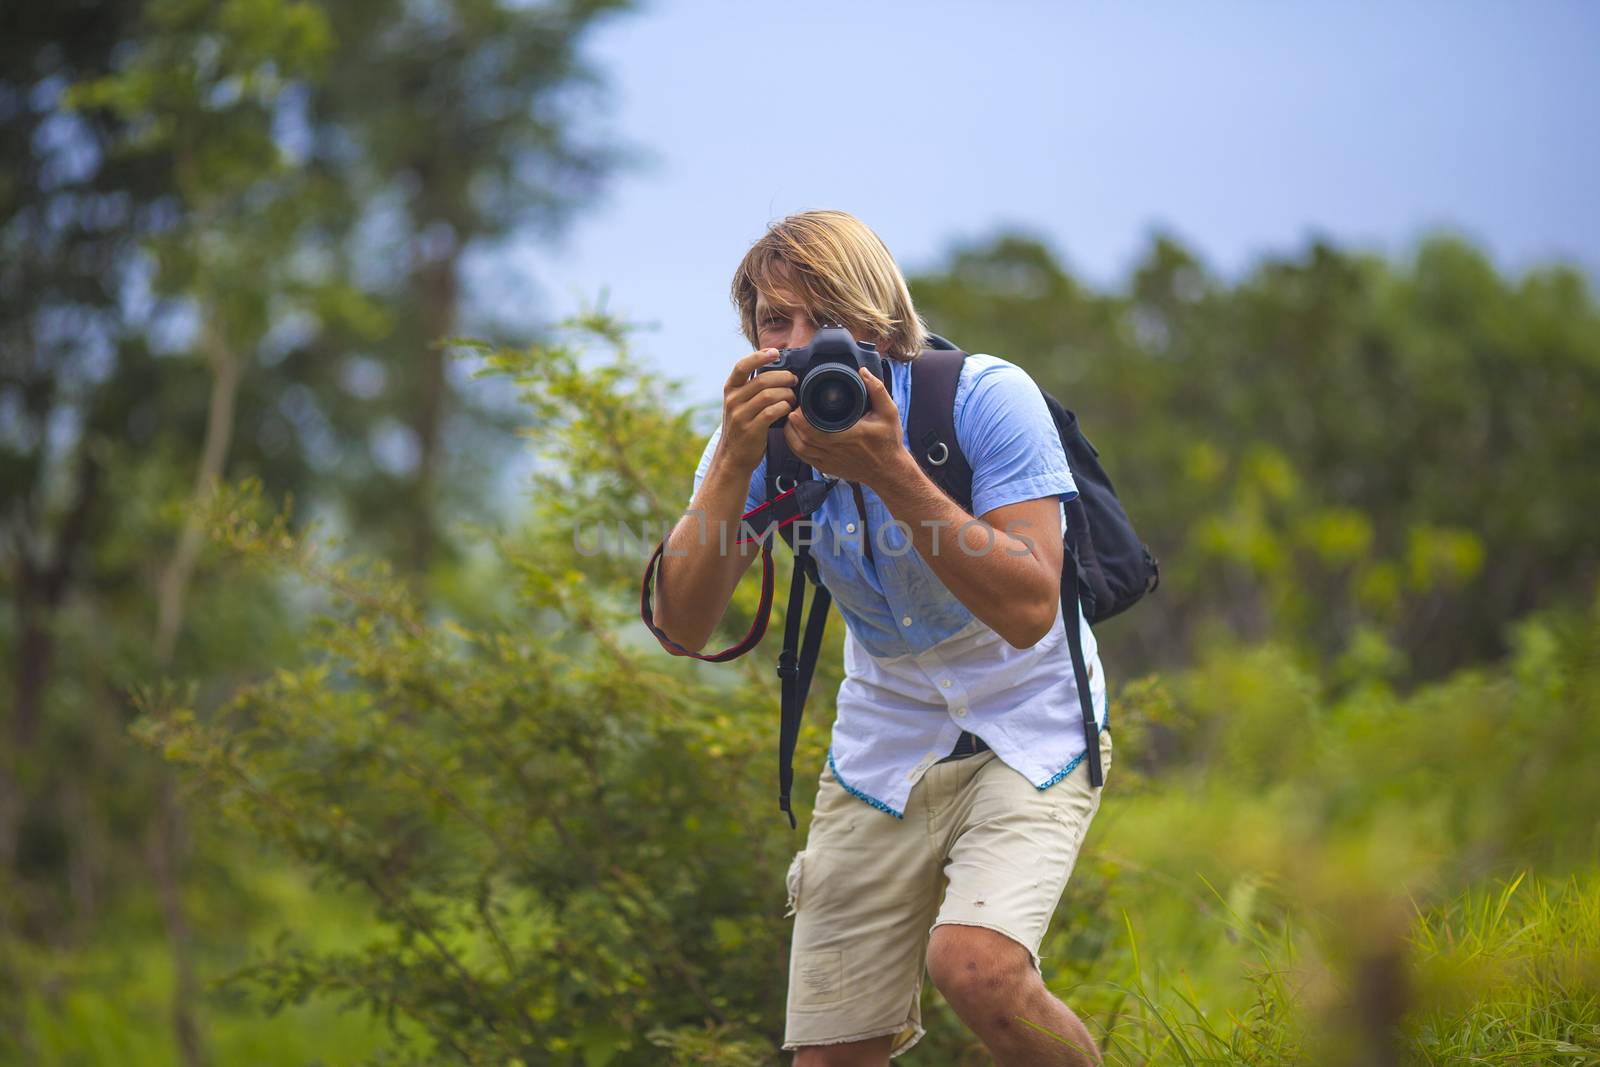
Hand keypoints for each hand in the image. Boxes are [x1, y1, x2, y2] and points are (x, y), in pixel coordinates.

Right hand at [717, 349, 795, 473]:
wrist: (732, 457)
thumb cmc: (743, 426)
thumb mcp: (740, 403)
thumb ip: (752, 387)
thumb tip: (778, 369)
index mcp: (730, 389)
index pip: (742, 366)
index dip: (759, 356)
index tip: (775, 352)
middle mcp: (732, 400)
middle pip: (762, 380)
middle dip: (783, 378)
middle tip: (794, 380)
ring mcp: (740, 415)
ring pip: (769, 395)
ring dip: (786, 394)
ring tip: (792, 397)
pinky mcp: (750, 430)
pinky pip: (771, 412)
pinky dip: (784, 408)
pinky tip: (788, 409)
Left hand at [782, 366, 903, 486]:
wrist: (888, 470)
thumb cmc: (888, 442)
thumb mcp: (889, 413)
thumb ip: (877, 390)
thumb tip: (863, 372)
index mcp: (850, 435)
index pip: (817, 430)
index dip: (802, 419)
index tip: (798, 406)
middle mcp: (837, 450)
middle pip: (803, 439)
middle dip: (793, 423)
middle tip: (793, 409)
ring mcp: (830, 461)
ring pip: (800, 449)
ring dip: (791, 434)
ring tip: (791, 420)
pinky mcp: (827, 468)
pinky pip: (804, 458)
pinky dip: (795, 446)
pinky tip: (795, 435)